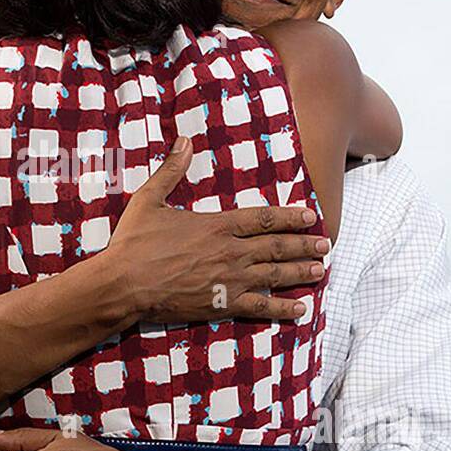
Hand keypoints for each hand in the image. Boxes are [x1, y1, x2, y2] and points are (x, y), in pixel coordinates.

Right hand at [101, 136, 328, 321]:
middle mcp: (231, 252)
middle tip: (325, 245)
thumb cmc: (134, 243)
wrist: (124, 285)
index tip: (311, 216)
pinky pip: (260, 307)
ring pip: (275, 275)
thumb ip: (171, 170)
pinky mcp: (222, 304)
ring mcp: (229, 280)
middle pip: (277, 246)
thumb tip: (184, 140)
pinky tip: (299, 309)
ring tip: (320, 270)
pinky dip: (282, 308)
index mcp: (217, 226)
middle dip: (303, 245)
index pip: (264, 218)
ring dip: (300, 272)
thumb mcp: (149, 200)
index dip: (290, 217)